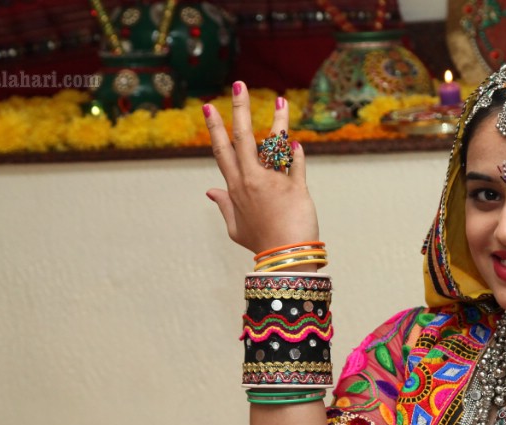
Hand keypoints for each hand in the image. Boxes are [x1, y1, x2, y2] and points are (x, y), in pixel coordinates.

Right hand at [204, 82, 320, 254]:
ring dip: (278, 121)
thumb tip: (210, 191)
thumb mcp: (236, 228)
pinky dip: (296, 154)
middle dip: (240, 109)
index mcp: (236, 188)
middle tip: (238, 85)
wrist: (285, 258)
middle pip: (243, 138)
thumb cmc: (261, 244)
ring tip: (280, 100)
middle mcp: (252, 180)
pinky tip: (295, 144)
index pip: (222, 152)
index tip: (209, 107)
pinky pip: (296, 165)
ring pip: (274, 145)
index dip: (215, 128)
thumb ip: (225, 206)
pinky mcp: (296, 188)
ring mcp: (274, 183)